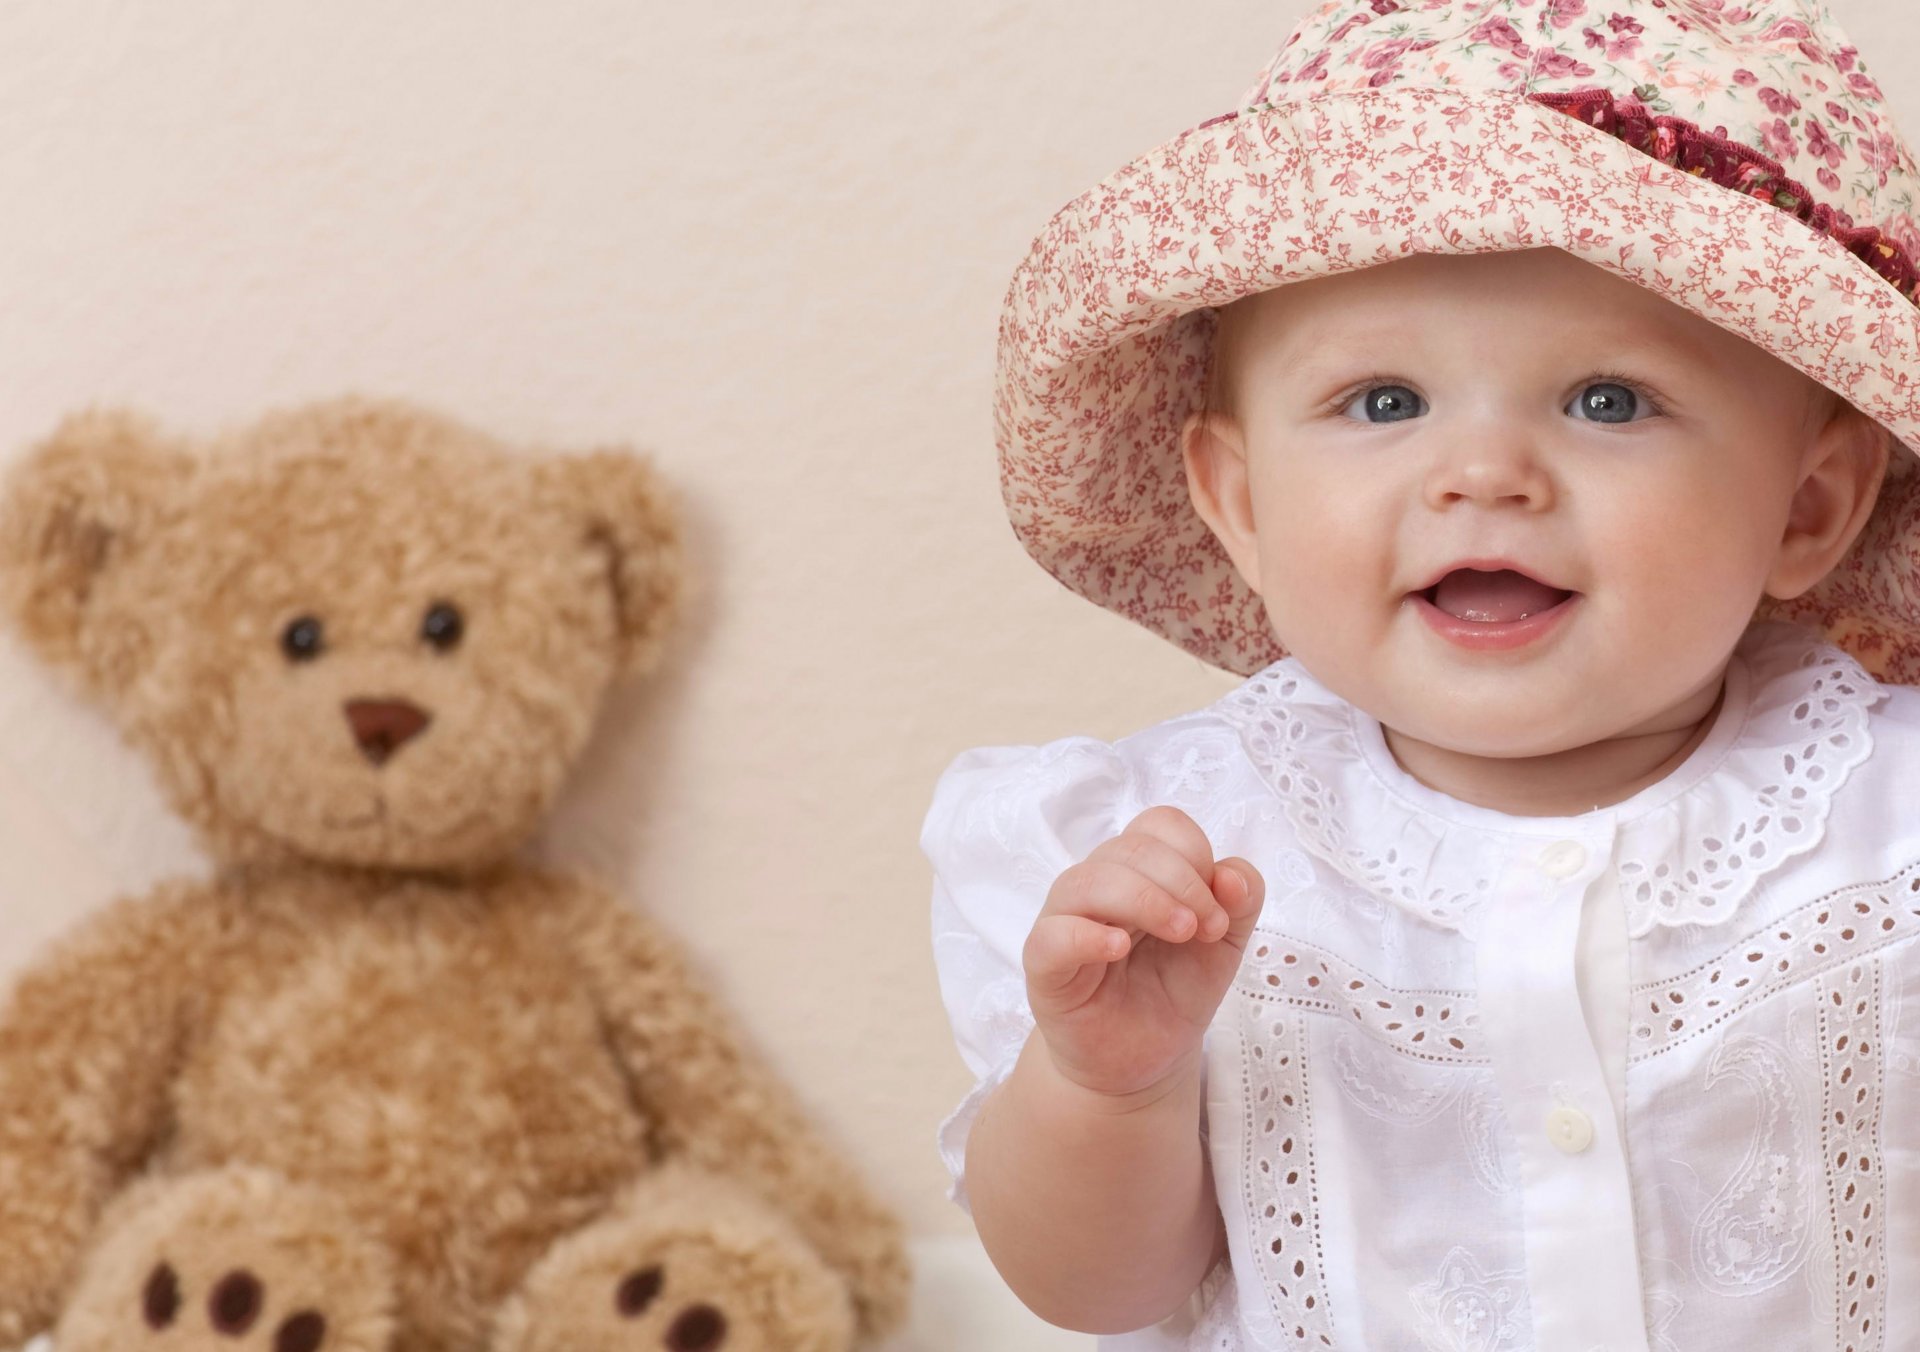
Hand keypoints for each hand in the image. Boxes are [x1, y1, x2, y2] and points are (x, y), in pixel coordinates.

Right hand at [1022, 805, 1264, 1102]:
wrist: (1141, 1060)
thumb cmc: (1173, 990)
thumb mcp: (1224, 946)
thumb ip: (1240, 903)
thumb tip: (1233, 876)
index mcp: (1138, 869)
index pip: (1160, 826)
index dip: (1197, 857)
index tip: (1220, 912)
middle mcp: (1097, 883)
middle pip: (1131, 847)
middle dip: (1183, 883)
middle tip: (1208, 930)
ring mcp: (1064, 920)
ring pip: (1088, 880)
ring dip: (1145, 900)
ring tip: (1181, 934)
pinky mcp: (1043, 965)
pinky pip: (1053, 935)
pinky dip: (1087, 936)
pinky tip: (1120, 948)